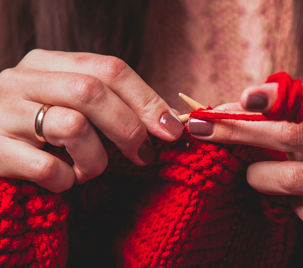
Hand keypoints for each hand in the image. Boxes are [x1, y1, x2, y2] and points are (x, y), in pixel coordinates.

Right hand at [0, 49, 182, 191]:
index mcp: (48, 63)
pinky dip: (66, 181)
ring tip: (88, 169)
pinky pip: (48, 168)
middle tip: (143, 155)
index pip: (109, 68)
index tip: (171, 129)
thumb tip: (168, 119)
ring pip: (73, 127)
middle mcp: (23, 80)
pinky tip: (62, 180)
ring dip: (95, 160)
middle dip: (129, 128)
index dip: (147, 100)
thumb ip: (110, 102)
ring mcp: (3, 113)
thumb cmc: (39, 127)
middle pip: (92, 92)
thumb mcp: (69, 102)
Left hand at [188, 81, 302, 235]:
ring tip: (255, 172)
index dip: (278, 98)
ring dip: (260, 175)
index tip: (243, 99)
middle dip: (240, 133)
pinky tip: (300, 194)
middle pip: (293, 137)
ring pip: (293, 180)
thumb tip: (233, 109)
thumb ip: (297, 107)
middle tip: (205, 130)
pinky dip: (292, 202)